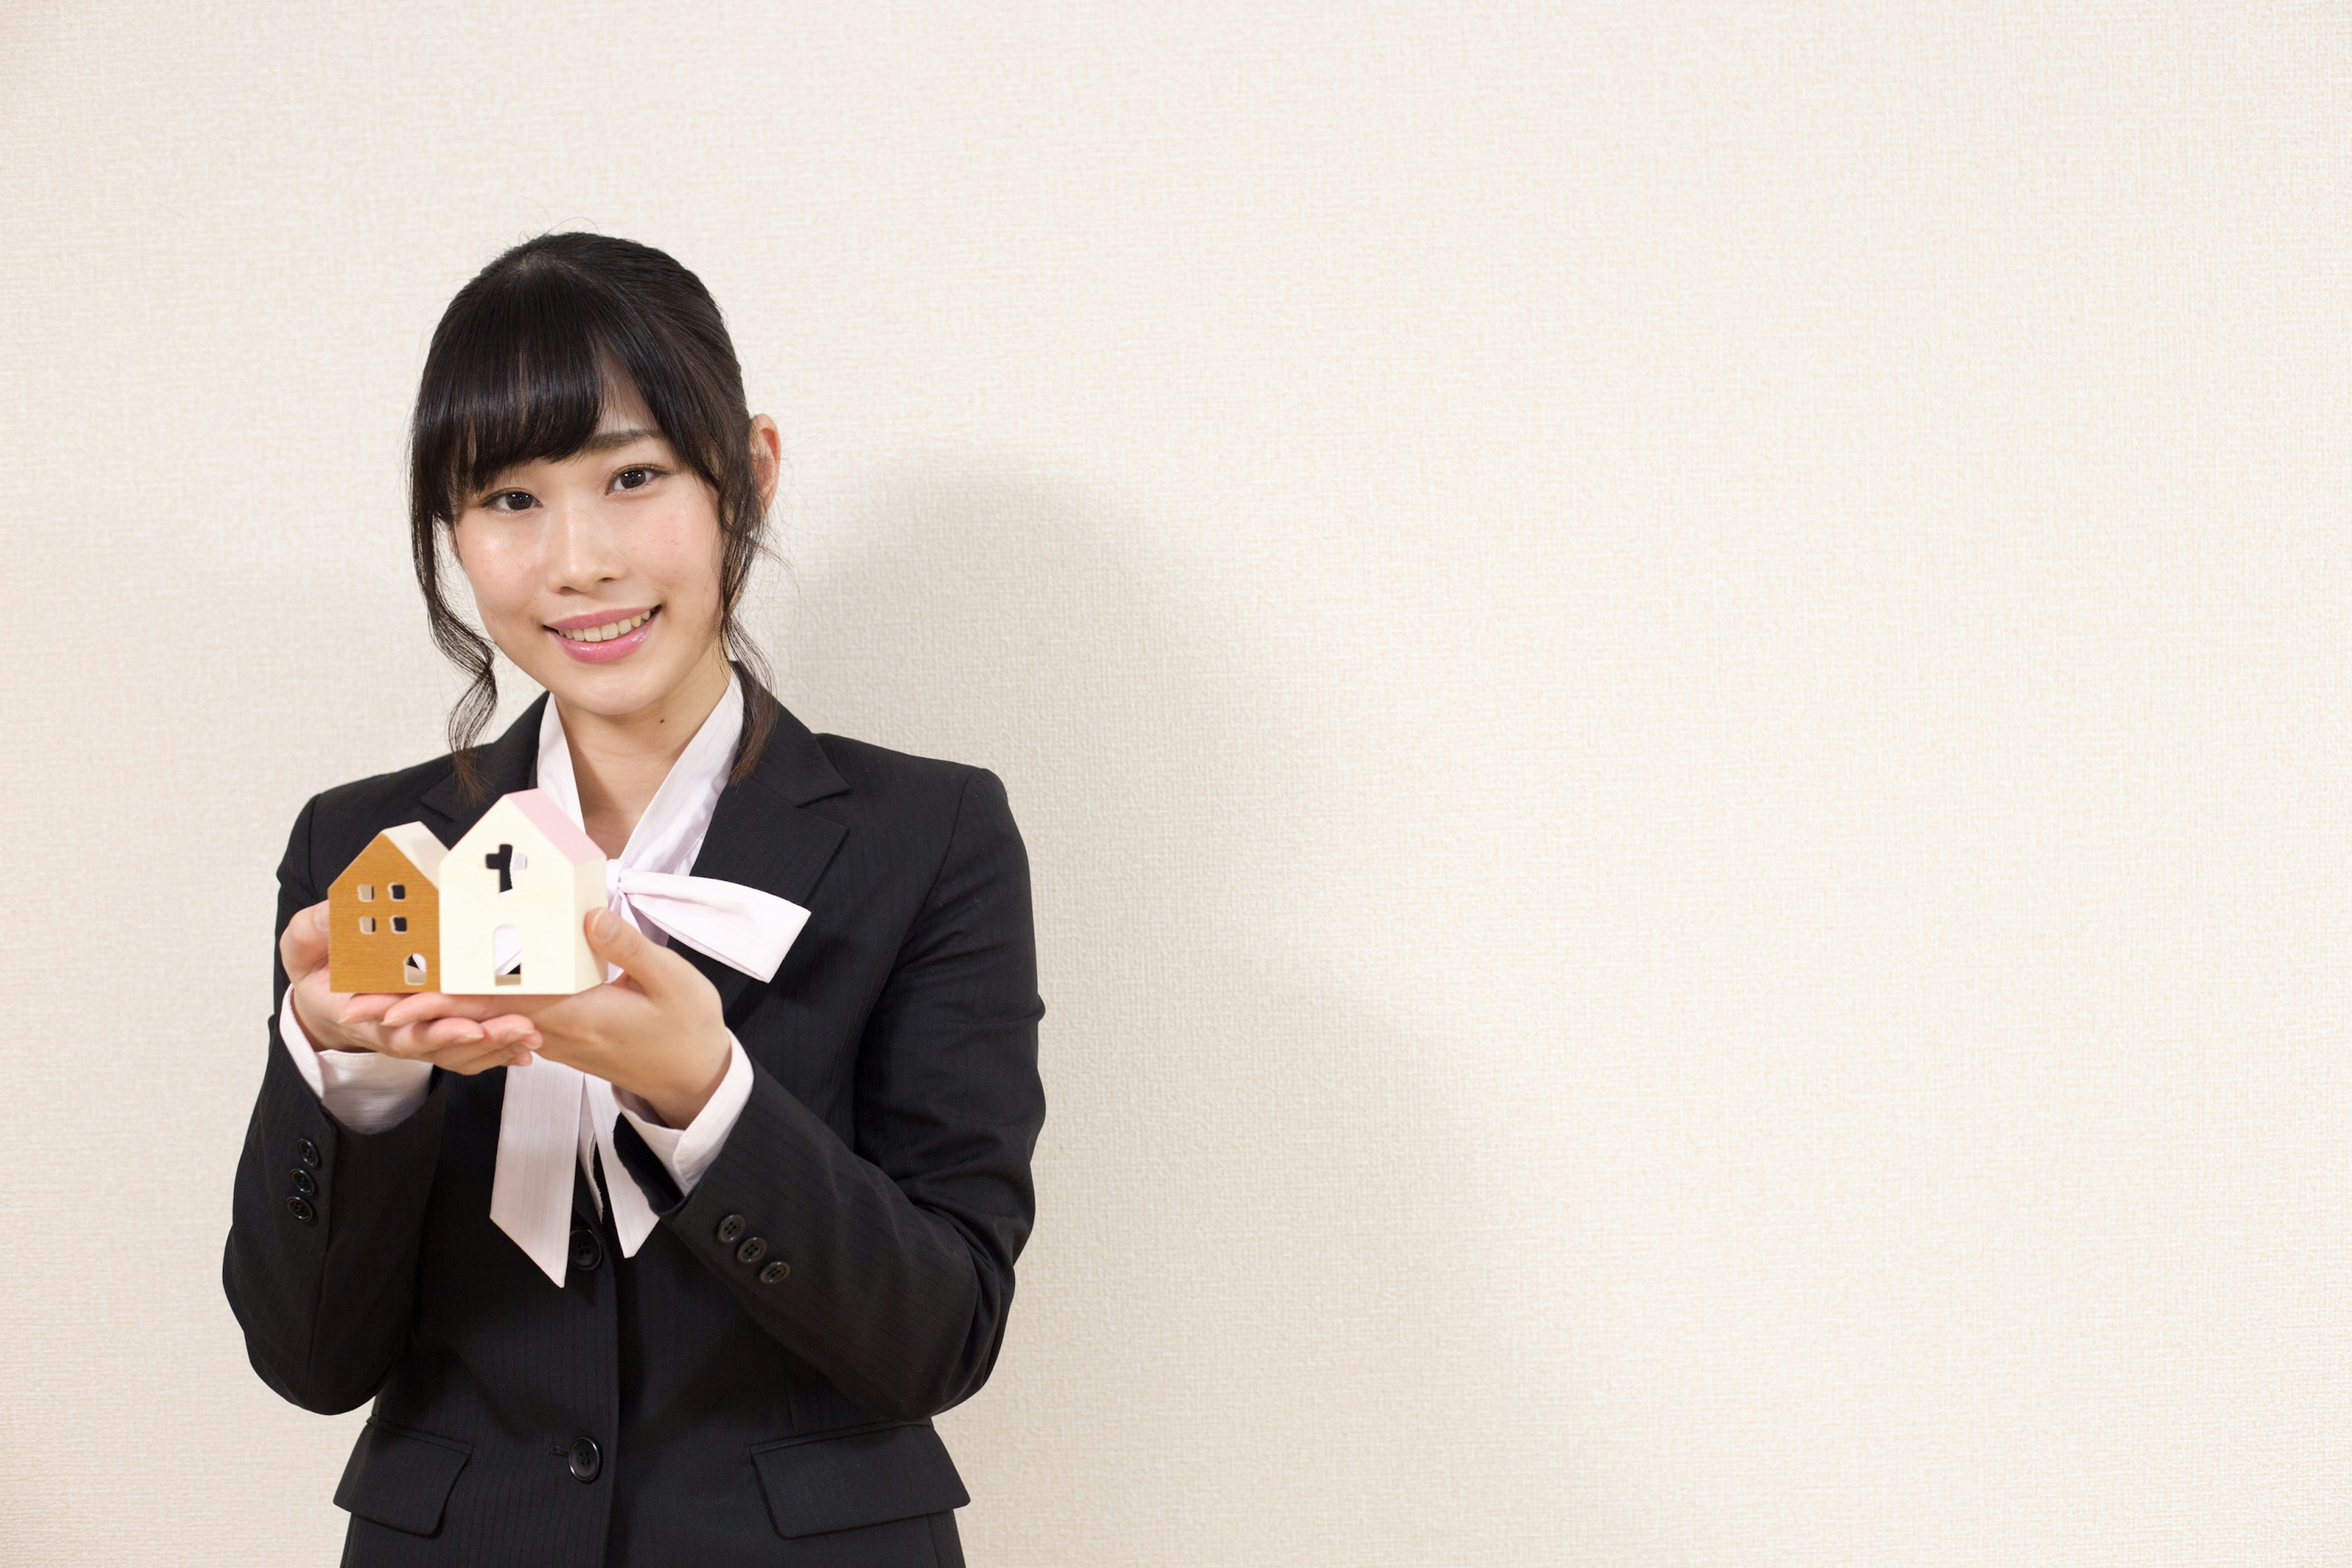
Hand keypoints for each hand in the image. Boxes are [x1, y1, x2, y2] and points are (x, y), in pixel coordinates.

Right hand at [280, 902, 540, 1074]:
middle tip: (519, 1028)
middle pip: (444, 1045)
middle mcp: (396, 1031)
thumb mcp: (304, 944)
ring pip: (460, 1053)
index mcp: (367, 1014)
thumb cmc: (317, 964)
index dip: (437, 1033)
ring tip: (531, 1037)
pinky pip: (468, 1051)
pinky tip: (527, 1049)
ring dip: (497, 1047)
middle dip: (483, 1040)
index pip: (405, 1032)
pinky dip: (496, 1051)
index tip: (469, 1028)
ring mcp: (418, 1034)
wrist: (324, 991)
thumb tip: (334, 908)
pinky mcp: (436, 1030)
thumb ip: (316, 929)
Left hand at [379, 908, 732, 1127]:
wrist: (695, 1078)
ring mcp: (551, 1037)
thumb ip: (627, 948)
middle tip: (355, 1006)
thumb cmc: (687, 1030)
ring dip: (429, 1014)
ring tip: (379, 1003)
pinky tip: (442, 1000)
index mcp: (574, 1015)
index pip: (494, 1005)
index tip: (395, 994)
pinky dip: (465, 1014)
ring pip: (479, 1024)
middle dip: (412, 1012)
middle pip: (470, 1019)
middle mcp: (551, 1031)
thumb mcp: (672, 983)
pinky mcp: (557, 1035)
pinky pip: (501, 1024)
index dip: (442, 998)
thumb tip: (586, 913)